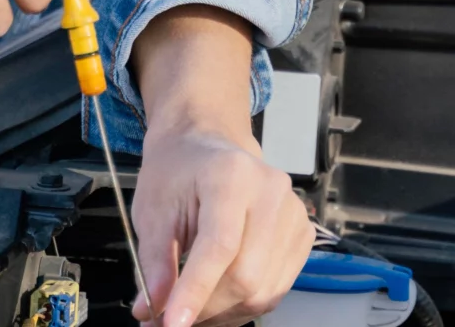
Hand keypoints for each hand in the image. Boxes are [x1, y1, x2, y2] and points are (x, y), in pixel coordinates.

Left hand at [130, 9, 313, 326]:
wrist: (207, 145)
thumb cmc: (178, 173)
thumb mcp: (153, 210)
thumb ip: (154, 261)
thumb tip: (152, 310)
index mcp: (232, 175)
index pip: (220, 246)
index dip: (195, 291)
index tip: (170, 323)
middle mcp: (272, 191)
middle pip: (246, 275)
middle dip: (205, 308)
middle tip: (166, 319)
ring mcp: (294, 213)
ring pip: (263, 290)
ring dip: (222, 312)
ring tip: (191, 307)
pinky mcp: (303, 234)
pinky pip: (276, 288)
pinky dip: (243, 304)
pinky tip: (217, 298)